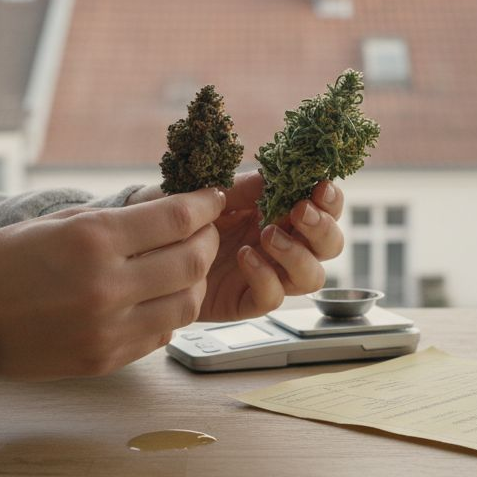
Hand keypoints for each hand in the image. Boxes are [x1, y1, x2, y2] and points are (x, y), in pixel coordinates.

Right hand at [0, 188, 224, 379]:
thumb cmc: (5, 261)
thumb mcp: (59, 223)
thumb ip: (118, 219)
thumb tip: (173, 210)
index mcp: (92, 240)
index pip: (176, 218)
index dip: (205, 204)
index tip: (213, 198)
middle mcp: (107, 285)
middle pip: (192, 260)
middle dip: (208, 240)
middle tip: (206, 231)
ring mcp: (109, 328)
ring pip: (187, 303)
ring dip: (195, 281)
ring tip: (184, 266)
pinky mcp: (106, 358)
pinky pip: (161, 334)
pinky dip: (169, 312)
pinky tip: (158, 297)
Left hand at [129, 172, 345, 320]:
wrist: (145, 248)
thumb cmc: (180, 215)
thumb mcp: (209, 193)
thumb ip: (242, 188)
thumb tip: (274, 176)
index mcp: (280, 212)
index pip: (324, 208)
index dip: (331, 201)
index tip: (319, 188)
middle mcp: (282, 244)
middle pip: (330, 246)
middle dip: (322, 229)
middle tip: (299, 212)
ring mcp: (268, 274)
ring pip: (312, 277)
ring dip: (297, 255)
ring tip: (266, 235)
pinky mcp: (247, 301)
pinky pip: (273, 297)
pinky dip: (265, 277)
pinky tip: (244, 258)